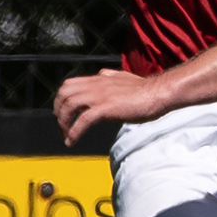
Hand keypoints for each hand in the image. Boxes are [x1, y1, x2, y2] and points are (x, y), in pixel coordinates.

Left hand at [53, 67, 171, 144]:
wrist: (159, 94)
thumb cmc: (145, 90)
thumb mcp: (123, 77)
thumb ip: (110, 77)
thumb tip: (102, 75)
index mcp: (99, 79)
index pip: (69, 84)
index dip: (61, 99)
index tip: (63, 113)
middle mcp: (96, 84)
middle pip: (64, 93)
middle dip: (58, 110)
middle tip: (62, 125)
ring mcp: (100, 96)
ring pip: (69, 106)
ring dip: (63, 123)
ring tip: (66, 135)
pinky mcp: (106, 108)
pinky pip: (83, 120)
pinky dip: (74, 132)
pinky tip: (73, 141)